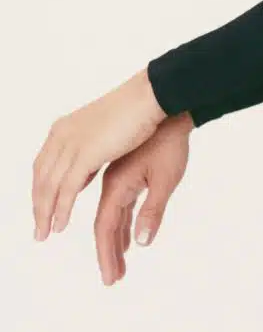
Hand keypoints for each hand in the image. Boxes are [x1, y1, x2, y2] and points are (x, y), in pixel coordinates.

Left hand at [32, 68, 168, 242]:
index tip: (44, 208)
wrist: (154, 98)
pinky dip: (61, 208)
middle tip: (39, 229)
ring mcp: (72, 144)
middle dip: (39, 205)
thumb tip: (95, 155)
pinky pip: (67, 187)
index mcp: (67, 129)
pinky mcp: (86, 153)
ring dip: (45, 212)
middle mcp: (63, 136)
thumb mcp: (111, 131)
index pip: (45, 164)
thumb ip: (97, 146)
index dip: (42, 188)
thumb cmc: (143, 110)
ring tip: (45, 233)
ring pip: (50, 185)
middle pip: (41, 177)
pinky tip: (61, 224)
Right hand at [93, 113, 192, 285]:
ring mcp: (115, 179)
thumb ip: (152, 211)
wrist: (167, 112)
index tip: (111, 279)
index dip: (106, 256)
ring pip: (109, 217)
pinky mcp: (124, 175)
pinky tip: (129, 240)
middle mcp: (109, 184)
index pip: (105, 229)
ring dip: (115, 242)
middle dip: (108, 255)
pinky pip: (117, 207)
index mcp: (116, 187)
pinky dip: (122, 226)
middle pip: (102, 227)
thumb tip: (141, 243)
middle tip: (114, 280)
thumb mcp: (165, 180)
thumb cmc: (170, 144)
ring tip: (121, 266)